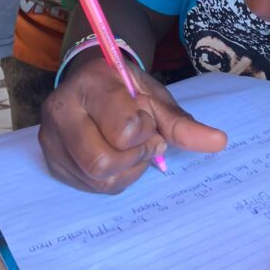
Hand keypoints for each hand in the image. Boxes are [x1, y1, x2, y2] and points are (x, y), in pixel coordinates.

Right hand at [39, 49, 226, 192]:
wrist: (91, 82)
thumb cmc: (124, 88)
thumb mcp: (154, 97)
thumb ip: (182, 122)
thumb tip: (219, 143)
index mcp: (90, 84)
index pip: (124, 129)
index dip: (144, 130)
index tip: (145, 116)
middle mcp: (60, 111)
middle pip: (102, 163)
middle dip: (133, 157)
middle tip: (141, 140)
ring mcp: (50, 139)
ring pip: (97, 180)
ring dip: (126, 170)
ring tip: (128, 147)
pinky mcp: (51, 161)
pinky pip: (89, 187)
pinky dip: (112, 178)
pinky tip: (114, 156)